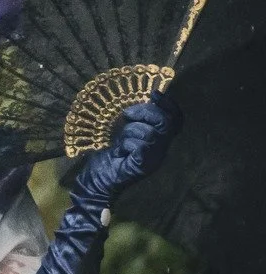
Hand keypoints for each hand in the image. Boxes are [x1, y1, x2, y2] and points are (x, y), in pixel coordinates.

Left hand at [66, 93, 181, 204]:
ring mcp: (155, 158)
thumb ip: (135, 120)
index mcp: (159, 139)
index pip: (175, 119)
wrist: (98, 179)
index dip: (169, 105)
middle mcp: (161, 149)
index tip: (155, 94)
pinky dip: (126, 145)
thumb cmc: (109, 154)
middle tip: (127, 114)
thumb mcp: (123, 131)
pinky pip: (141, 146)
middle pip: (165, 122)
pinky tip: (119, 152)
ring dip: (130, 131)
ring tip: (119, 141)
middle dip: (146, 112)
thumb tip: (144, 100)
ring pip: (150, 133)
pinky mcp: (144, 166)